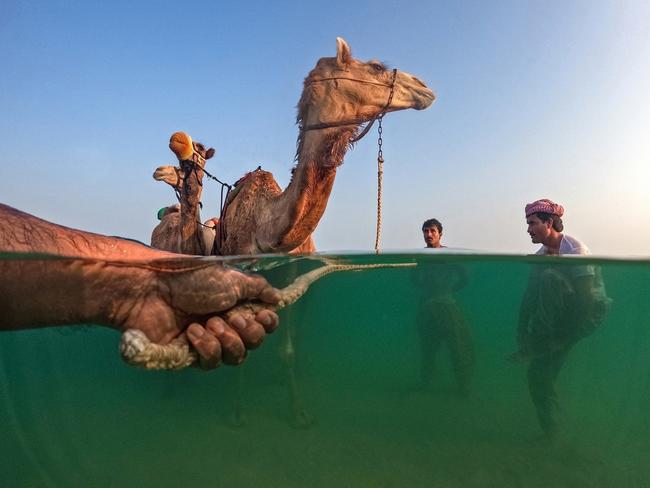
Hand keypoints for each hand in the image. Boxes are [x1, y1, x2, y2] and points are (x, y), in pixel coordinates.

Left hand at [110, 260, 279, 368]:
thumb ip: (258, 288)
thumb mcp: (231, 278)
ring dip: (226, 340)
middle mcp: (225, 324)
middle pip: (253, 343)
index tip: (262, 315)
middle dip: (247, 332)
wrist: (153, 291)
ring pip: (235, 357)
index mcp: (236, 304)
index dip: (266, 323)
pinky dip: (206, 347)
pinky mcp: (189, 357)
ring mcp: (208, 342)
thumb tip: (279, 297)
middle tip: (230, 317)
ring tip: (208, 323)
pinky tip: (192, 332)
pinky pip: (211, 363)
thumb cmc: (191, 279)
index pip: (263, 324)